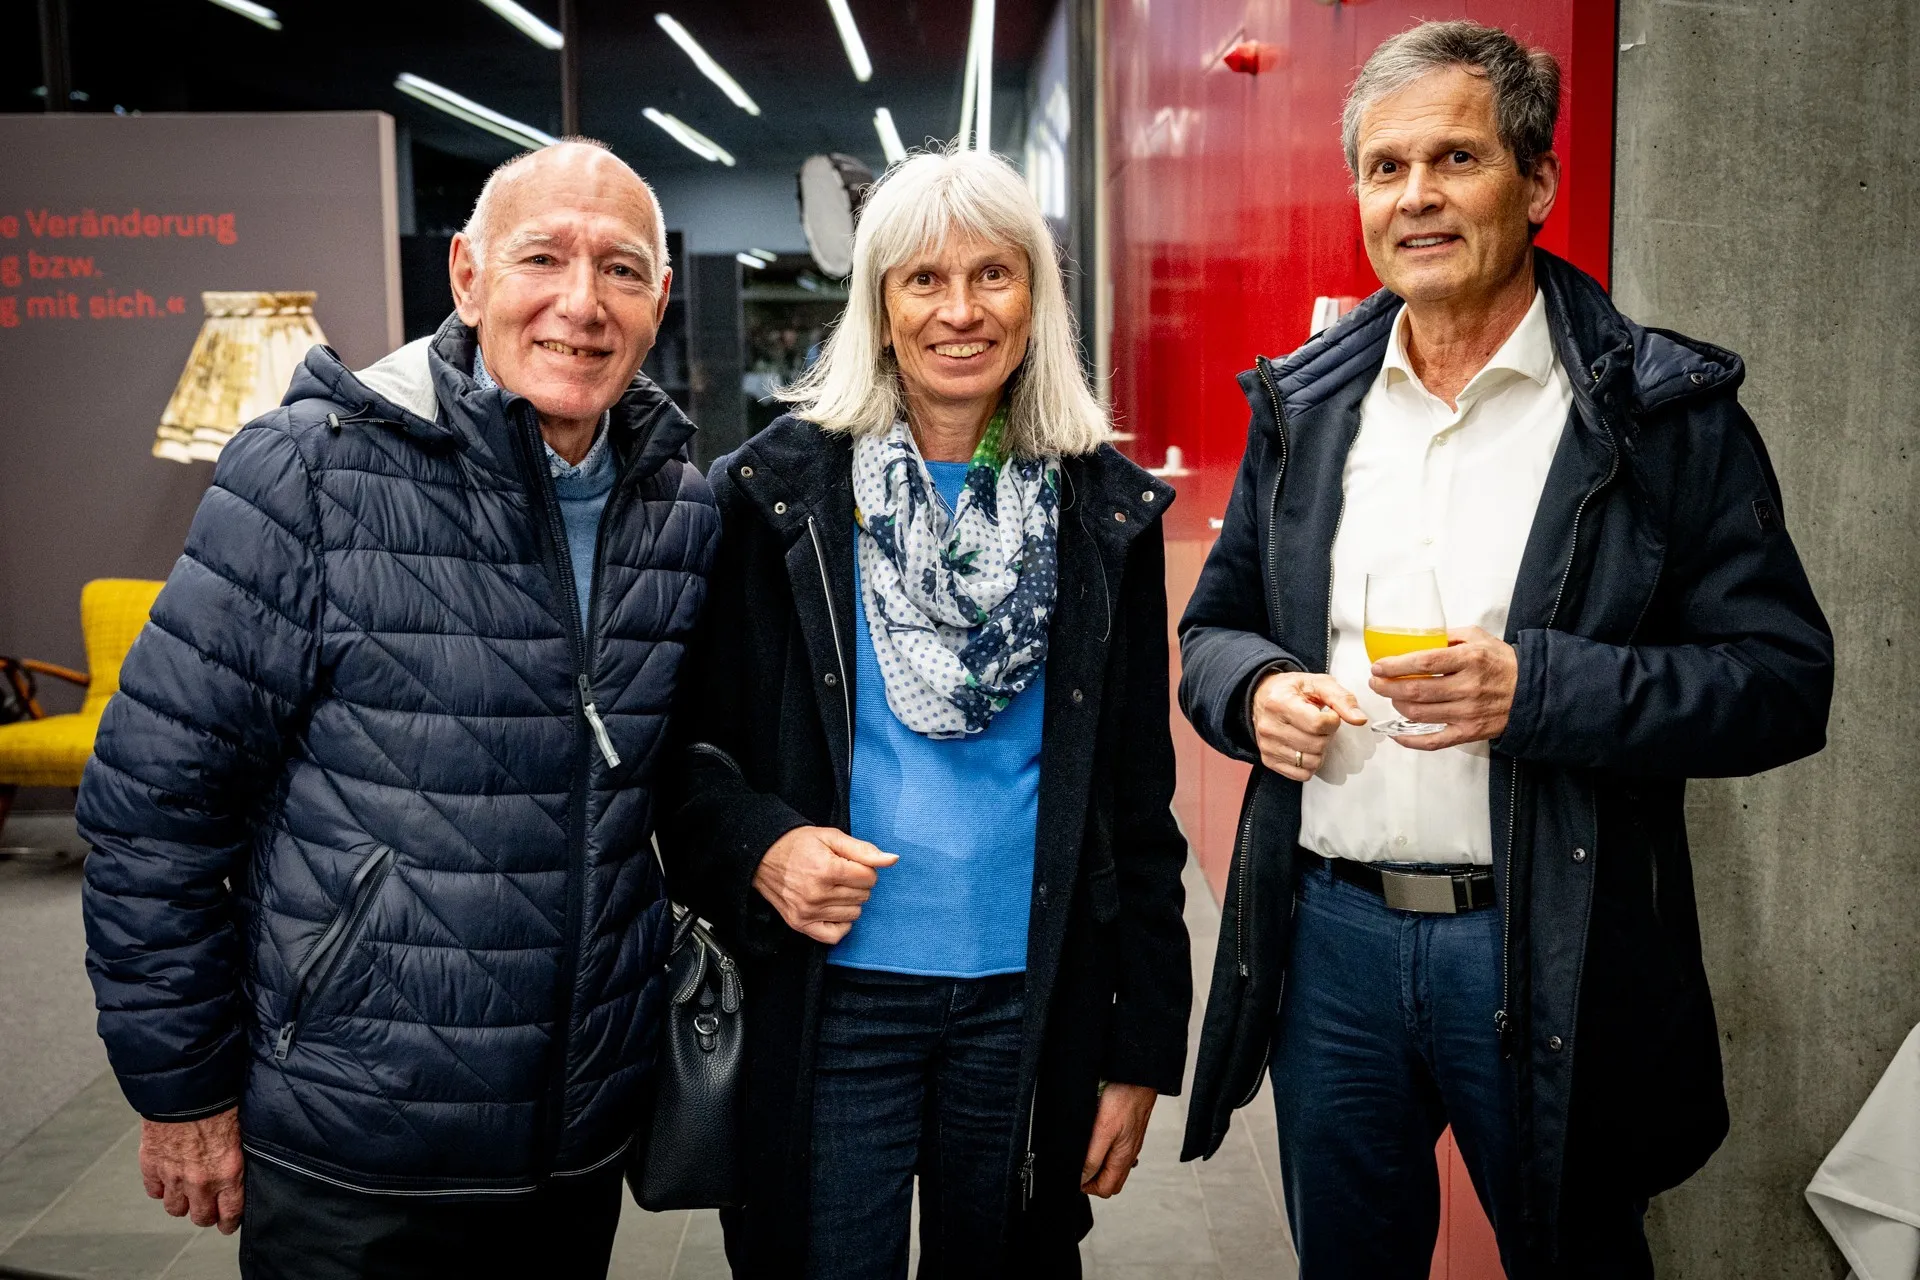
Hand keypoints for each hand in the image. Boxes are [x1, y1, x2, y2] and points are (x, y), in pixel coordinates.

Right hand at [140, 1108, 243, 1233]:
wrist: (187, 1089)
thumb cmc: (220, 1103)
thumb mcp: (241, 1133)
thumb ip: (237, 1158)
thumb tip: (241, 1170)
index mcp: (228, 1173)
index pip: (230, 1214)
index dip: (228, 1222)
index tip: (227, 1223)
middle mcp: (201, 1181)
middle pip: (201, 1217)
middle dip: (205, 1214)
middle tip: (207, 1207)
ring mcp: (174, 1176)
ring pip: (175, 1209)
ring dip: (181, 1202)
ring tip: (187, 1192)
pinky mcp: (152, 1166)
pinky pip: (154, 1192)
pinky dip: (160, 1188)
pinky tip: (167, 1179)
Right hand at [753, 826, 898, 944]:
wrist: (764, 855)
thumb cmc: (799, 844)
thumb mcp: (832, 837)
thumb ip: (864, 850)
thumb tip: (892, 860)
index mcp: (827, 870)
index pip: (869, 877)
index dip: (865, 868)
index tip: (850, 863)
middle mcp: (817, 894)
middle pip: (863, 896)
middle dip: (858, 884)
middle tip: (840, 874)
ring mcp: (808, 912)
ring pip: (854, 914)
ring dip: (850, 901)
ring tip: (834, 888)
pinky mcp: (800, 924)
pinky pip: (834, 935)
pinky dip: (841, 924)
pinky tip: (834, 909)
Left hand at [1081, 1082, 1156, 1197]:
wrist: (1138, 1077)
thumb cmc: (1124, 1099)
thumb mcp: (1102, 1131)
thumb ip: (1093, 1158)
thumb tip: (1083, 1179)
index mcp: (1123, 1158)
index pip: (1107, 1189)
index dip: (1088, 1188)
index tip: (1074, 1177)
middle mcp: (1129, 1154)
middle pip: (1112, 1182)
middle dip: (1093, 1181)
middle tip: (1078, 1168)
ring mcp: (1131, 1144)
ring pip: (1115, 1168)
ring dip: (1099, 1167)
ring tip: (1085, 1156)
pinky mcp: (1129, 1132)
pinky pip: (1118, 1152)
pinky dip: (1106, 1153)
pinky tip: (1097, 1141)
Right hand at [1250, 670, 1368, 780]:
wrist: (1262, 696)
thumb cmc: (1291, 690)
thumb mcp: (1318, 684)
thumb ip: (1342, 699)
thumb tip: (1359, 719)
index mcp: (1280, 703)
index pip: (1318, 724)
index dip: (1332, 720)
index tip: (1328, 714)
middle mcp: (1270, 726)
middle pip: (1317, 745)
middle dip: (1326, 735)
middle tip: (1318, 724)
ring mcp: (1267, 746)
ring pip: (1311, 762)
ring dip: (1319, 750)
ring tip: (1310, 735)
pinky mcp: (1268, 760)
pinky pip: (1301, 774)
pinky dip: (1309, 764)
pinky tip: (1304, 748)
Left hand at [1368, 625, 1517, 749]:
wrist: (1534, 691)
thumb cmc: (1503, 662)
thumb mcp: (1478, 637)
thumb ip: (1447, 635)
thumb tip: (1416, 637)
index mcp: (1469, 660)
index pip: (1423, 663)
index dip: (1394, 666)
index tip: (1378, 666)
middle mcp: (1467, 687)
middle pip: (1415, 691)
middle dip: (1387, 687)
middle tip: (1376, 682)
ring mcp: (1467, 713)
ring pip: (1419, 714)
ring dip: (1396, 706)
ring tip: (1390, 697)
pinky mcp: (1469, 732)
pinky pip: (1432, 741)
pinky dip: (1409, 740)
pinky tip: (1396, 733)